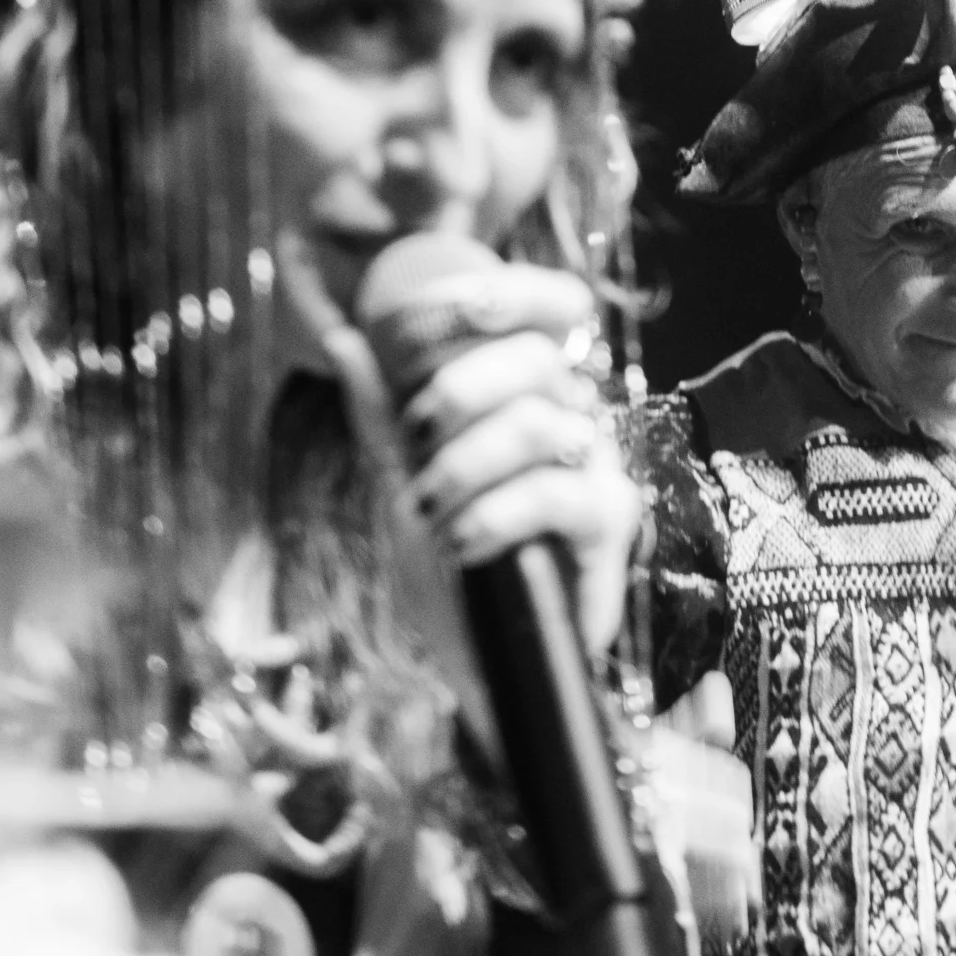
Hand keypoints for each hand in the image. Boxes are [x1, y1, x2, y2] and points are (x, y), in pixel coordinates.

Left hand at [284, 226, 639, 658]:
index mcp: (532, 394)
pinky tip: (460, 543)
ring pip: (538, 423)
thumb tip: (346, 337)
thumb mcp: (400, 485)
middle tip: (413, 433)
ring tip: (426, 509)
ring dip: (464, 462)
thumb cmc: (451, 568)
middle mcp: (574, 419)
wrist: (484, 663)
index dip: (505, 293)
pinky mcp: (610, 524)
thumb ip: (381, 415)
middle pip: (536, 358)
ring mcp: (597, 468)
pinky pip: (557, 493)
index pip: (547, 310)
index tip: (447, 306)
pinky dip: (496, 514)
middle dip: (461, 386)